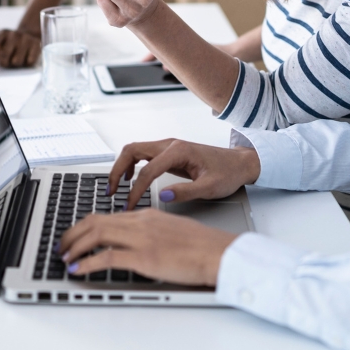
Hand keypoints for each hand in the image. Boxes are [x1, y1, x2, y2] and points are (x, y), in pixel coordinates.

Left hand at [0, 28, 40, 67]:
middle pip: (5, 56)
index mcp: (3, 33)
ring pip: (17, 62)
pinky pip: (29, 62)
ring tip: (16, 58)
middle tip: (6, 61)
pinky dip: (27, 63)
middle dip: (4, 62)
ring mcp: (26, 39)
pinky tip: (26, 57)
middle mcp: (15, 34)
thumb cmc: (9, 44)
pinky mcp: (37, 45)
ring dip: (16, 64)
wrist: (29, 36)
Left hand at [59, 208, 237, 285]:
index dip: (84, 225)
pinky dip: (87, 262)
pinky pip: (107, 257)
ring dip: (75, 246)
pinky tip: (79, 268)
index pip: (105, 215)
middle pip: (95, 221)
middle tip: (62, 245)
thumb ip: (149, 231)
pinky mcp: (144, 257)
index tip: (74, 234)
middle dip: (72, 233)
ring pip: (96, 235)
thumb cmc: (200, 245)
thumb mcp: (170, 229)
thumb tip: (132, 241)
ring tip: (65, 256)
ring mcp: (140, 239)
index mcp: (144, 215)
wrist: (217, 252)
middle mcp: (139, 222)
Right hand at [109, 138, 261, 209]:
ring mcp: (168, 147)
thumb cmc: (228, 173)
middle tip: (110, 190)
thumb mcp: (210, 187)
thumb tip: (163, 197)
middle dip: (117, 170)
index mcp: (179, 151)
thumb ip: (186, 192)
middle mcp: (170, 144)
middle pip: (132, 150)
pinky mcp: (168, 153)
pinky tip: (131, 179)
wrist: (239, 163)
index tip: (129, 204)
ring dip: (121, 166)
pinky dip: (132, 165)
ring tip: (115, 186)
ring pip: (134, 150)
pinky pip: (143, 155)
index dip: (135, 189)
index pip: (148, 169)